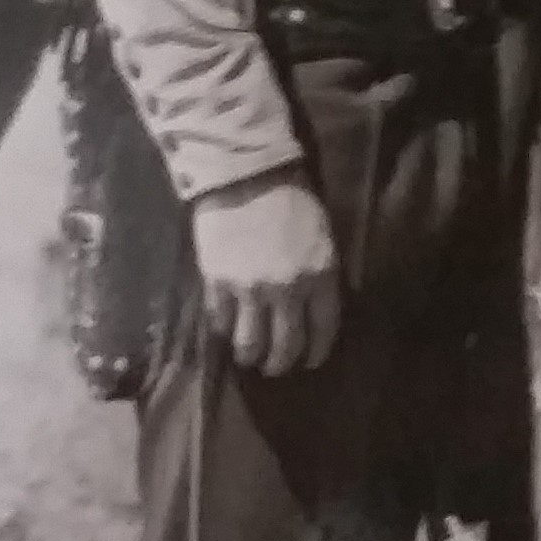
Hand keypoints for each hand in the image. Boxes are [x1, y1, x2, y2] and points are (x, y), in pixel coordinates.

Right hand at [192, 168, 342, 378]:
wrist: (246, 174)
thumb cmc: (292, 201)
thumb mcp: (322, 239)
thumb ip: (320, 277)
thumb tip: (312, 310)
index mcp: (320, 277)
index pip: (322, 331)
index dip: (315, 353)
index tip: (309, 361)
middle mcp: (287, 292)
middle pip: (286, 346)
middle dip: (281, 364)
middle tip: (275, 367)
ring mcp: (250, 290)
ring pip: (250, 344)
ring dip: (250, 357)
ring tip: (248, 357)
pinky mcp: (218, 284)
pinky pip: (220, 322)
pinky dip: (223, 330)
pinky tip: (226, 329)